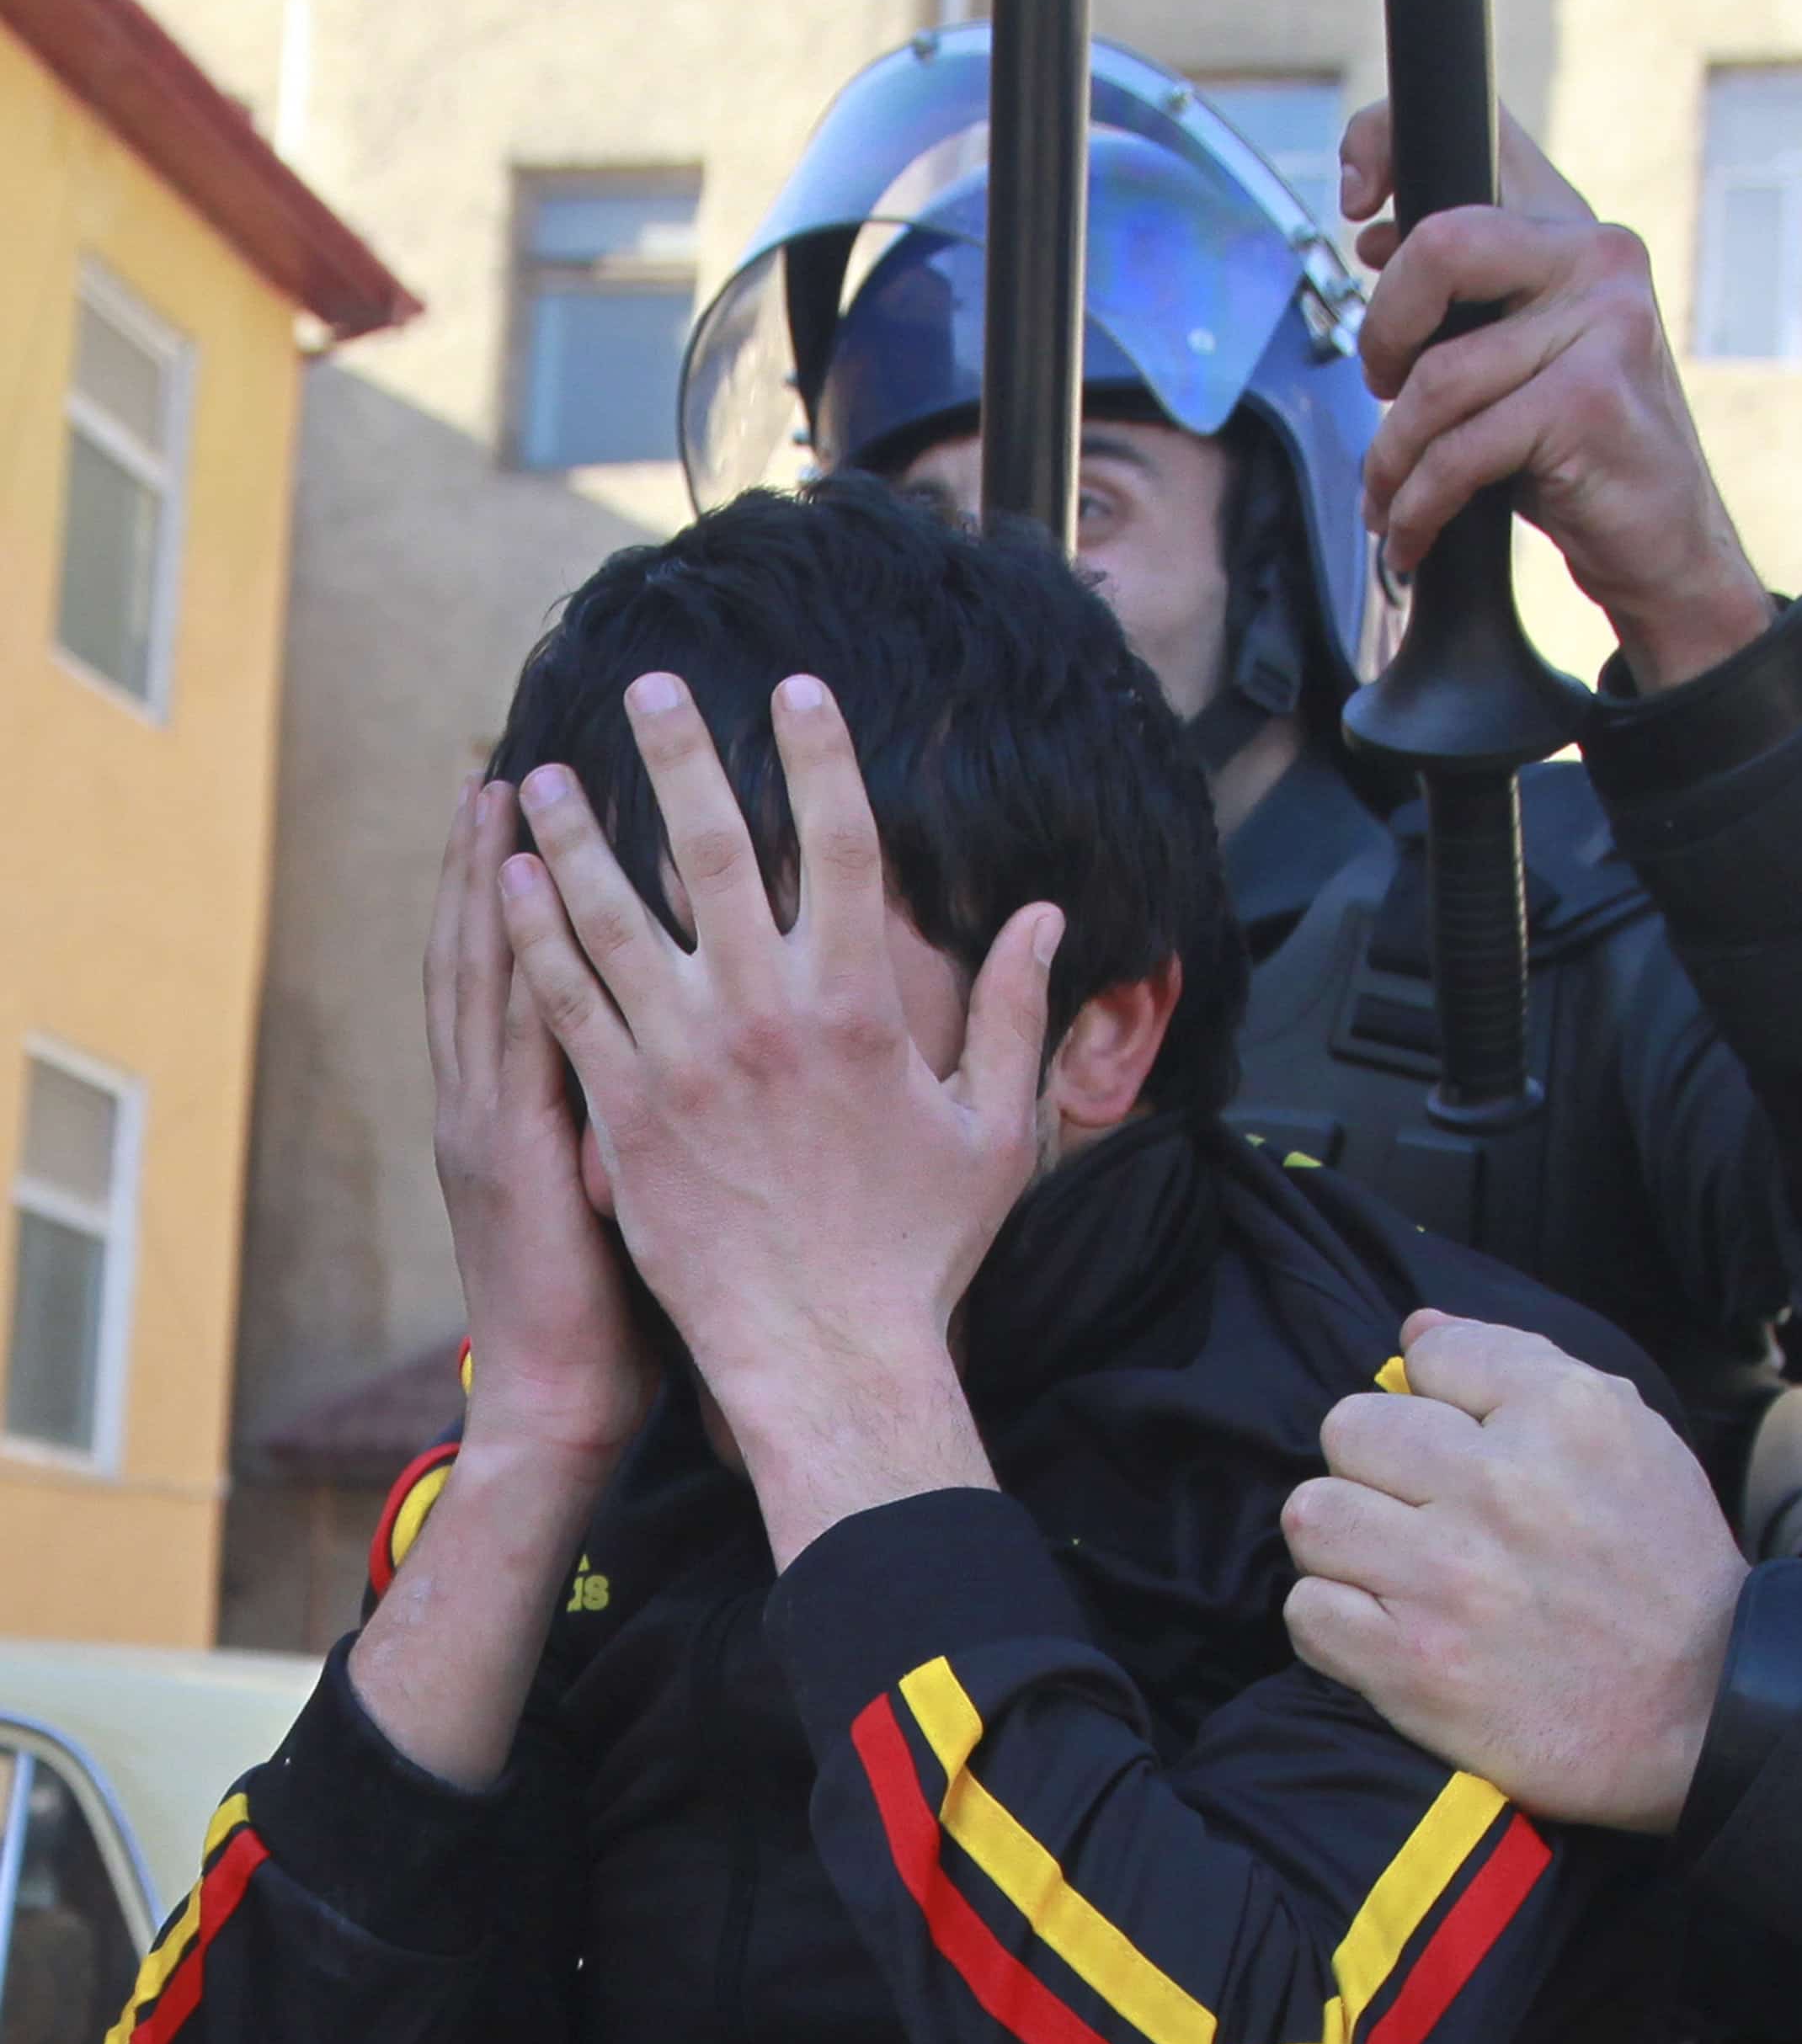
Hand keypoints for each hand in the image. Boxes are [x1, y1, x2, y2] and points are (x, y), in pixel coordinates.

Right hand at [428, 776, 650, 1478]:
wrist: (563, 1405)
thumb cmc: (616, 1311)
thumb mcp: (619, 1195)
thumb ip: (638, 1115)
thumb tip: (695, 1049)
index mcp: (519, 1109)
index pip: (520, 976)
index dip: (519, 893)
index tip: (532, 808)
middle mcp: (491, 1100)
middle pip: (485, 953)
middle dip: (489, 857)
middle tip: (502, 761)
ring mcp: (497, 1122)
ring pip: (487, 977)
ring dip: (490, 880)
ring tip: (501, 789)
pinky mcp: (523, 1155)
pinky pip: (519, 1041)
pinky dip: (515, 965)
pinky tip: (520, 899)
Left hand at [495, 672, 1046, 1555]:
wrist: (825, 1354)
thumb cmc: (919, 1250)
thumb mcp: (994, 1129)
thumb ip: (1017, 1013)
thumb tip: (1046, 917)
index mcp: (861, 1008)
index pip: (841, 846)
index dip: (820, 757)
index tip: (797, 692)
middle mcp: (764, 1015)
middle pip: (716, 849)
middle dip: (678, 757)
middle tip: (648, 688)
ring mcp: (682, 1061)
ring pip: (615, 915)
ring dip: (577, 834)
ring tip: (544, 773)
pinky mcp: (622, 1112)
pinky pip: (566, 1001)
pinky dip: (535, 935)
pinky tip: (513, 884)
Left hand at [1280, 1311, 1748, 1831]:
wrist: (1702, 1716)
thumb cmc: (1664, 1572)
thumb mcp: (1631, 1439)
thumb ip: (1524, 1366)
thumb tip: (1418, 1329)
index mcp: (1563, 1413)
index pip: (1431, 1353)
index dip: (1439, 1400)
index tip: (1465, 1445)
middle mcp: (1500, 1482)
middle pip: (1351, 1428)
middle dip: (1380, 1469)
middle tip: (1422, 1512)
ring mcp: (1449, 1576)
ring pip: (1315, 1515)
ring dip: (1347, 1544)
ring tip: (1396, 1568)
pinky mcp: (1412, 1664)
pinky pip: (1307, 1611)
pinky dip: (1337, 1624)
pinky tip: (1388, 1629)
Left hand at [1339, 99, 1772, 691]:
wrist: (1667, 545)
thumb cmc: (1584, 450)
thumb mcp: (1521, 353)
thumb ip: (1464, 291)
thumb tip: (1375, 231)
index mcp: (1574, 232)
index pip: (1481, 135)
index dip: (1389, 141)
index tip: (1354, 205)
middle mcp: (1599, 259)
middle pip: (1441, 246)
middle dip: (1384, 330)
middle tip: (1382, 385)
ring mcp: (1605, 326)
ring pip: (1439, 376)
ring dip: (1393, 456)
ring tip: (1389, 495)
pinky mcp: (1590, 402)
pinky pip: (1461, 449)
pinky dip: (1418, 503)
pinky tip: (1411, 532)